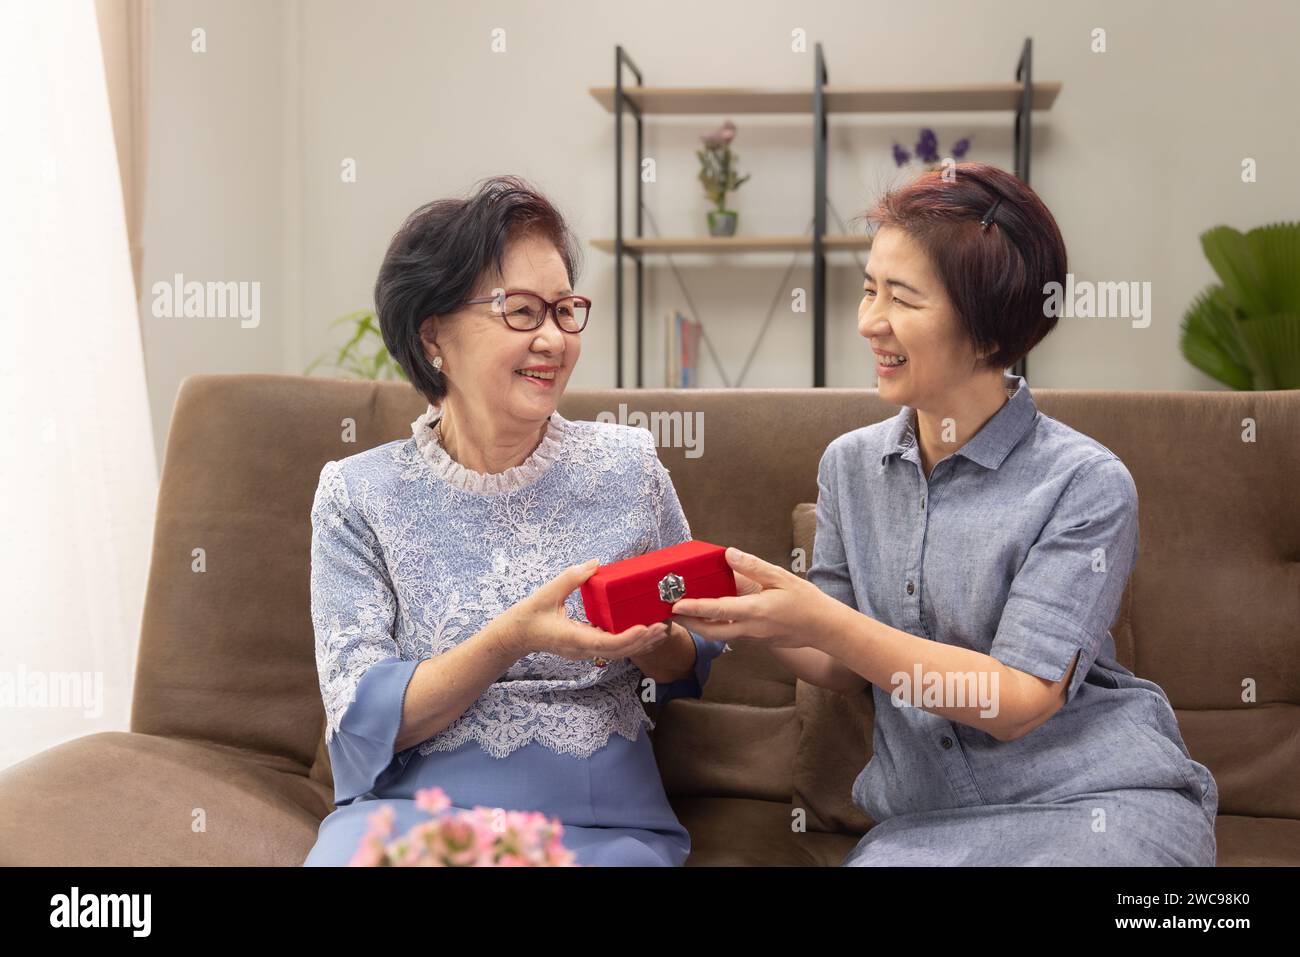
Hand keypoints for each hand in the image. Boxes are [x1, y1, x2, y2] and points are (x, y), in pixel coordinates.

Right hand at [497, 559, 669, 661]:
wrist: (514, 636)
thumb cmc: (528, 616)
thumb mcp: (548, 593)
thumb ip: (572, 578)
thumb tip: (594, 563)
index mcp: (574, 638)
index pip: (606, 643)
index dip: (628, 638)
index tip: (645, 628)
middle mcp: (582, 649)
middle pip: (619, 651)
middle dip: (643, 641)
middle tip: (663, 626)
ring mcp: (584, 651)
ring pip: (618, 653)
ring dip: (640, 643)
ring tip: (661, 630)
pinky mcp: (585, 647)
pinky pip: (611, 648)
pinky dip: (629, 642)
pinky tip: (642, 633)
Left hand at [669, 547, 829, 648]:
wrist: (824, 628)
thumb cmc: (805, 601)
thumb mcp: (781, 577)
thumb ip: (753, 567)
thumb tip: (729, 554)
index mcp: (755, 611)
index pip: (718, 611)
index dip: (695, 608)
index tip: (676, 604)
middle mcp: (750, 628)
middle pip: (711, 631)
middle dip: (688, 622)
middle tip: (669, 611)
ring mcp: (752, 637)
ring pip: (719, 635)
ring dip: (699, 625)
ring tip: (683, 612)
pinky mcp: (756, 640)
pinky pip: (730, 634)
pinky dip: (715, 626)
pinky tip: (709, 615)